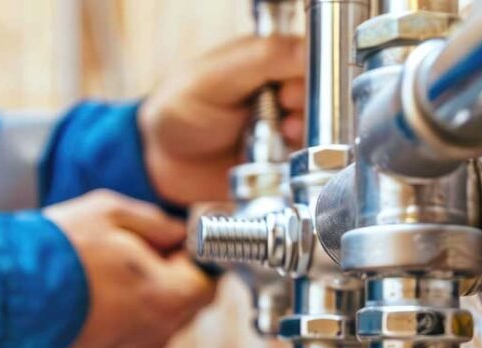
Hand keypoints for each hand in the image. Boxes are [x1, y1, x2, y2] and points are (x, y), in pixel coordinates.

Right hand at [45, 191, 217, 347]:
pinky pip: (133, 334)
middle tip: (142, 251)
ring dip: (149, 296)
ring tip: (112, 269)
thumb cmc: (60, 250)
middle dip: (174, 276)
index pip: (209, 282)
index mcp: (169, 297)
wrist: (5, 294)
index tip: (175, 242)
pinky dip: (125, 314)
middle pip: (187, 305)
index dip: (195, 258)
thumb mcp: (113, 213)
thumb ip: (158, 223)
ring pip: (160, 321)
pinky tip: (96, 291)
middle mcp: (157, 332)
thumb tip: (178, 233)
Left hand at [139, 36, 305, 205]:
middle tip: (283, 115)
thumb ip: (261, 60)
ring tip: (281, 137)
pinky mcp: (280, 159)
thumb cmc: (177, 110)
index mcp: (267, 60)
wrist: (160, 163)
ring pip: (318, 129)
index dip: (308, 77)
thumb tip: (306, 51)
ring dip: (303, 135)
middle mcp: (280, 91)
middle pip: (321, 95)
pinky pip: (306, 161)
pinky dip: (297, 162)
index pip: (311, 59)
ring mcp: (282, 126)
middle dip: (306, 108)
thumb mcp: (214, 78)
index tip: (288, 93)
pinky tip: (278, 159)